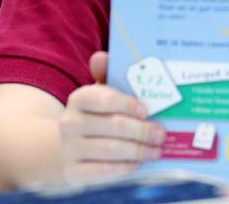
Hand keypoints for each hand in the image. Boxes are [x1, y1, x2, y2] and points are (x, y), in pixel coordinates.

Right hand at [60, 51, 165, 184]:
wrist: (66, 149)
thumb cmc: (95, 117)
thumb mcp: (100, 96)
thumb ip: (107, 76)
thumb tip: (101, 56)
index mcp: (80, 99)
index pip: (104, 98)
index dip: (127, 104)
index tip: (147, 110)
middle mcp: (70, 123)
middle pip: (112, 125)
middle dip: (141, 131)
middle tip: (161, 134)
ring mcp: (69, 149)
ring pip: (109, 150)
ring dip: (138, 150)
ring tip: (157, 151)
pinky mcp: (72, 172)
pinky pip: (102, 172)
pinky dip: (124, 168)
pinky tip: (138, 164)